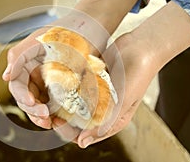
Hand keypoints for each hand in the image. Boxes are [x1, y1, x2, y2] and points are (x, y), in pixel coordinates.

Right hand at [2, 28, 52, 128]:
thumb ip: (19, 56)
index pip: (17, 85)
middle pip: (25, 99)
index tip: (31, 101)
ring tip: (49, 123)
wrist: (87, 33)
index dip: (22, 95)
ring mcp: (44, 85)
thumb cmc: (62, 32)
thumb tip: (5, 77)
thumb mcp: (39, 40)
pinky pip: (51, 106)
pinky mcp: (57, 91)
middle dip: (32, 109)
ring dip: (40, 116)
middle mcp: (32, 76)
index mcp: (24, 65)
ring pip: (37, 105)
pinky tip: (58, 121)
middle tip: (44, 115)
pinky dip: (53, 115)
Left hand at [54, 1, 189, 147]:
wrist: (141, 46)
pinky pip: (76, 87)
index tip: (57, 123)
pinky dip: (66, 86)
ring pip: (73, 103)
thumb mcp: (123, 102)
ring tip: (50, 96)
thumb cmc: (138, 76)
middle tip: (49, 109)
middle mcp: (102, 109)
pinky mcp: (91, 80)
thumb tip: (82, 143)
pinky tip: (57, 82)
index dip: (68, 132)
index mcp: (111, 120)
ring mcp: (95, 94)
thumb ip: (106, 122)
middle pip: (76, 120)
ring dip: (61, 102)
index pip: (85, 134)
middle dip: (61, 117)